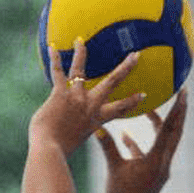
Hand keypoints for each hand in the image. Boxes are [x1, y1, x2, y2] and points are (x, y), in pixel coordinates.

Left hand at [29, 40, 144, 155]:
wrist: (50, 151)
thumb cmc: (59, 151)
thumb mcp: (75, 142)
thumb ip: (75, 132)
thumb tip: (68, 133)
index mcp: (97, 121)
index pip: (120, 110)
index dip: (133, 102)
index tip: (144, 94)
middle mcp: (90, 106)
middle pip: (112, 82)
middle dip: (125, 68)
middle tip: (136, 55)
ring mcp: (76, 98)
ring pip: (81, 70)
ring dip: (81, 53)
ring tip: (80, 40)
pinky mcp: (61, 94)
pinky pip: (58, 72)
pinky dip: (55, 59)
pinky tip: (52, 47)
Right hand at [97, 88, 187, 192]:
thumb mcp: (114, 170)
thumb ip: (107, 147)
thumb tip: (97, 127)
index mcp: (156, 159)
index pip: (169, 129)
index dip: (176, 109)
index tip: (183, 92)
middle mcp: (164, 162)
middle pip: (175, 132)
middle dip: (178, 112)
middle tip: (181, 94)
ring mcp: (160, 168)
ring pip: (164, 141)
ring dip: (158, 126)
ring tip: (149, 111)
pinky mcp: (154, 173)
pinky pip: (150, 152)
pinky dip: (140, 144)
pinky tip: (125, 135)